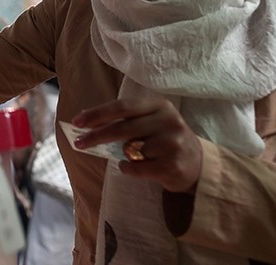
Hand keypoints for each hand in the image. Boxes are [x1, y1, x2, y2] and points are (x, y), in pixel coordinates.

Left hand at [71, 98, 201, 192]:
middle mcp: (168, 120)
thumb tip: (86, 125)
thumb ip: (125, 121)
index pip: (122, 107)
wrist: (198, 165)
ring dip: (123, 154)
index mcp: (159, 105)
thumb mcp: (150, 123)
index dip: (97, 114)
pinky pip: (137, 168)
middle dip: (96, 136)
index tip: (77, 121)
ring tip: (133, 155)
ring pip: (131, 149)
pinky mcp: (173, 165)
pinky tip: (131, 167)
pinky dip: (128, 169)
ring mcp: (172, 143)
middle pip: (122, 128)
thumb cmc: (163, 140)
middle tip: (79, 143)